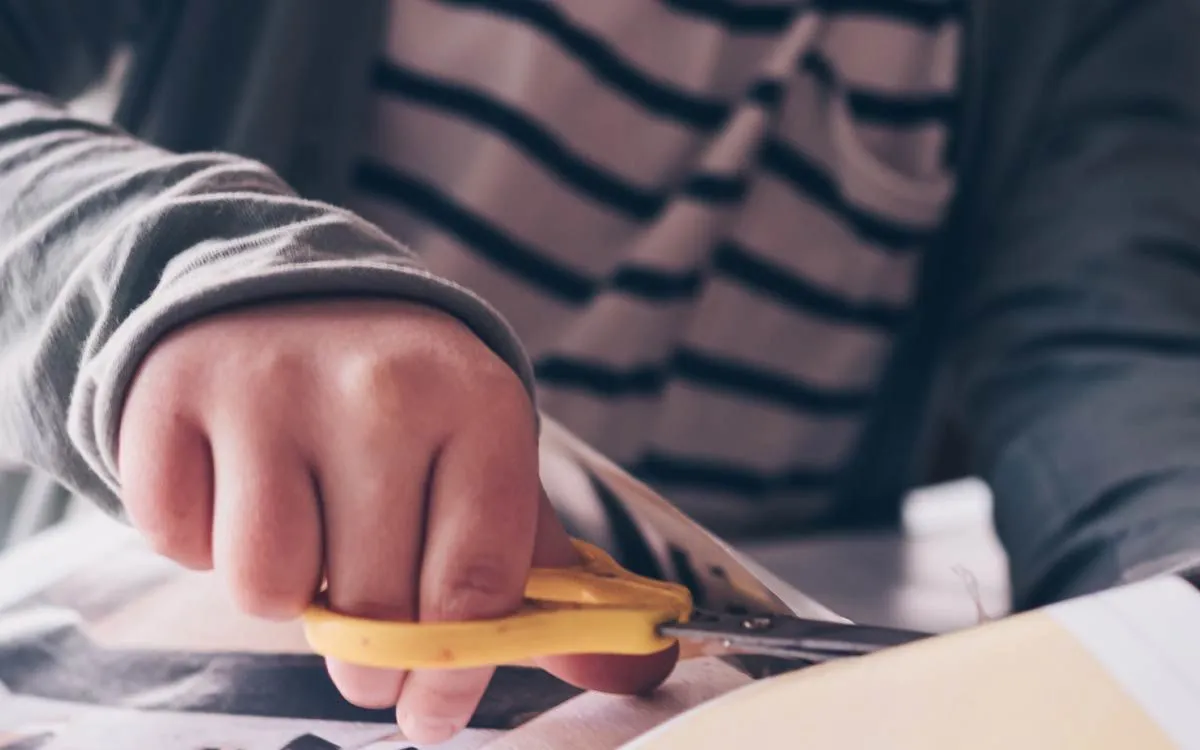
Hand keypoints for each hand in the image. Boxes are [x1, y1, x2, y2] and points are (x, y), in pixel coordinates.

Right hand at [117, 299, 677, 742]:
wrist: (296, 296)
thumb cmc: (407, 406)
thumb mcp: (487, 462)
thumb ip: (547, 576)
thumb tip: (633, 677)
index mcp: (480, 406)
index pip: (476, 584)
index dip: (454, 676)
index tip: (432, 715)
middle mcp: (381, 389)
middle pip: (371, 607)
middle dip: (366, 653)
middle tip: (363, 617)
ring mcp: (272, 386)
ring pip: (265, 587)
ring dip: (281, 590)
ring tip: (303, 533)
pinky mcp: (173, 393)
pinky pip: (178, 542)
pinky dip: (200, 543)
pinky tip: (235, 488)